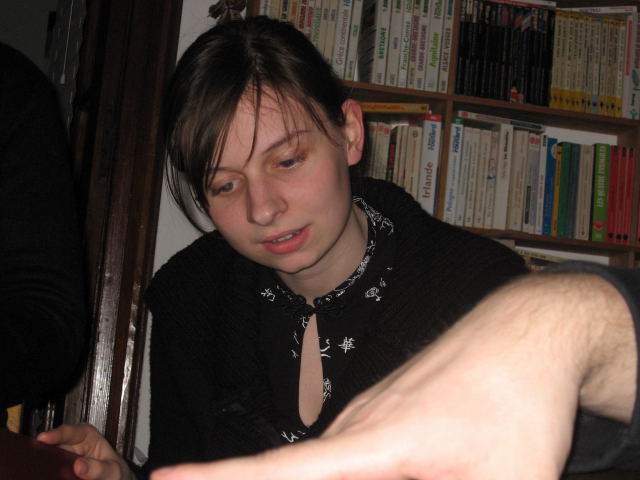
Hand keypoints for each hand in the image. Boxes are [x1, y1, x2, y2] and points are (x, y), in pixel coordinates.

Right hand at [37, 424, 134, 479]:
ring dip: (44, 465)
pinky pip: (50, 472)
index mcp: (87, 436)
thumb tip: (79, 465)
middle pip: (53, 446)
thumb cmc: (115, 472)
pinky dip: (47, 475)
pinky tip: (46, 477)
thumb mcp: (112, 470)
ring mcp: (63, 459)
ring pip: (48, 460)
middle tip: (36, 459)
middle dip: (44, 451)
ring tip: (40, 471)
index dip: (55, 434)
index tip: (44, 438)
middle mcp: (72, 445)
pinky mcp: (58, 472)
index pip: (69, 432)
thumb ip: (99, 468)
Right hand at [150, 272, 634, 479]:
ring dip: (334, 474)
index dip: (217, 479)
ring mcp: (369, 412)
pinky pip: (356, 452)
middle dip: (269, 479)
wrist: (526, 334)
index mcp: (378, 442)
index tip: (163, 478)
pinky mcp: (382, 410)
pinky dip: (358, 470)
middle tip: (296, 468)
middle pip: (301, 475)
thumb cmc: (520, 404)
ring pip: (333, 465)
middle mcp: (358, 423)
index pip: (281, 471)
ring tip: (426, 454)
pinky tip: (421, 458)